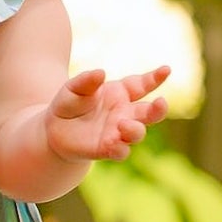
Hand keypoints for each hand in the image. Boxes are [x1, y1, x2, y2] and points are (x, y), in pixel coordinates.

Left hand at [45, 65, 171, 162]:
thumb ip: (86, 81)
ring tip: (123, 124)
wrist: (55, 129)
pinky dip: (120, 148)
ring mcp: (118, 132)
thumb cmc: (69, 104)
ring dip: (135, 130)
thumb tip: (101, 73)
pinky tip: (114, 142)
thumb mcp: (73, 88)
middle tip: (161, 102)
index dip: (155, 78)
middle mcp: (125, 113)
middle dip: (159, 109)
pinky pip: (121, 151)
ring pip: (138, 133)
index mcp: (121, 93)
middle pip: (149, 112)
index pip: (143, 85)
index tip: (166, 70)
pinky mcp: (107, 149)